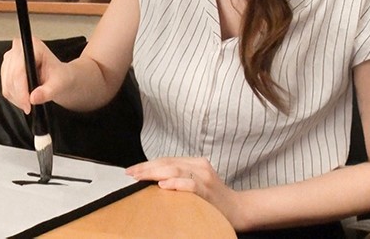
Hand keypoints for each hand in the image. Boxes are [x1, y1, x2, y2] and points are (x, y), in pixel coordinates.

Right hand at [0, 37, 68, 113]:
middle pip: (11, 77)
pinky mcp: (6, 68)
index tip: (27, 104)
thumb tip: (34, 98)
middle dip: (20, 96)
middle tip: (29, 107)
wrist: (59, 77)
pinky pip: (5, 87)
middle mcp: (19, 49)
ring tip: (29, 104)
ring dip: (16, 98)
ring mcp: (10, 58)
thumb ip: (47, 91)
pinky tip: (24, 99)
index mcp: (34, 46)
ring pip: (7, 84)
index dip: (21, 89)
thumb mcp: (59, 84)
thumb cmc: (60, 76)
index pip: (19, 70)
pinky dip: (14, 97)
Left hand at [126, 157, 242, 227]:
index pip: (166, 160)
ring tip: (140, 177)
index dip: (147, 164)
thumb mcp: (195, 183)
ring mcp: (204, 177)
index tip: (131, 170)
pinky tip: (163, 185)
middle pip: (168, 162)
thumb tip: (153, 180)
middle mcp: (199, 166)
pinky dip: (175, 183)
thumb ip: (178, 178)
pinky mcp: (208, 190)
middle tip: (130, 174)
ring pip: (176, 169)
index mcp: (195, 163)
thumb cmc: (214, 199)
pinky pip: (190, 184)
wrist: (238, 209)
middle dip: (146, 168)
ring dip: (155, 173)